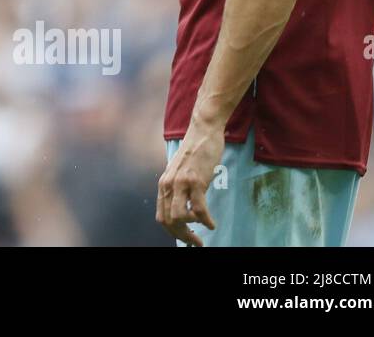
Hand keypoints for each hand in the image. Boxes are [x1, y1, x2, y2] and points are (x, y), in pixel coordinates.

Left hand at [156, 123, 223, 246]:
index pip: (161, 216)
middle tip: (196, 242)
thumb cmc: (195, 153)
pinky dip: (205, 221)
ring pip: (180, 217)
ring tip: (204, 231)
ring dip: (192, 230)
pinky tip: (212, 224)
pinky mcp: (196, 180)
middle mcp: (168, 184)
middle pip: (168, 220)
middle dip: (182, 235)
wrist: (202, 131)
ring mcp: (181, 182)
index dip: (172, 232)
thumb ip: (179, 189)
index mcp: (164, 184)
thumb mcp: (181, 172)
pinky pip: (199, 209)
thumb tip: (184, 211)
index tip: (186, 238)